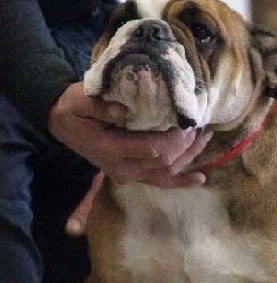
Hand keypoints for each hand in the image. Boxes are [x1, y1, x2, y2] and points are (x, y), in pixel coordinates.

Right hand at [48, 82, 209, 185]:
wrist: (64, 125)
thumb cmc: (74, 110)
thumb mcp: (80, 101)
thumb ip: (100, 106)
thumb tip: (126, 109)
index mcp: (111, 150)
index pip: (152, 149)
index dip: (174, 138)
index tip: (187, 121)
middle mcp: (123, 169)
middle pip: (165, 161)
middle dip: (185, 144)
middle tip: (197, 124)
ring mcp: (130, 175)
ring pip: (167, 172)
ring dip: (189, 157)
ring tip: (206, 138)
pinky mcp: (135, 175)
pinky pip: (162, 182)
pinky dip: (182, 181)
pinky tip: (200, 177)